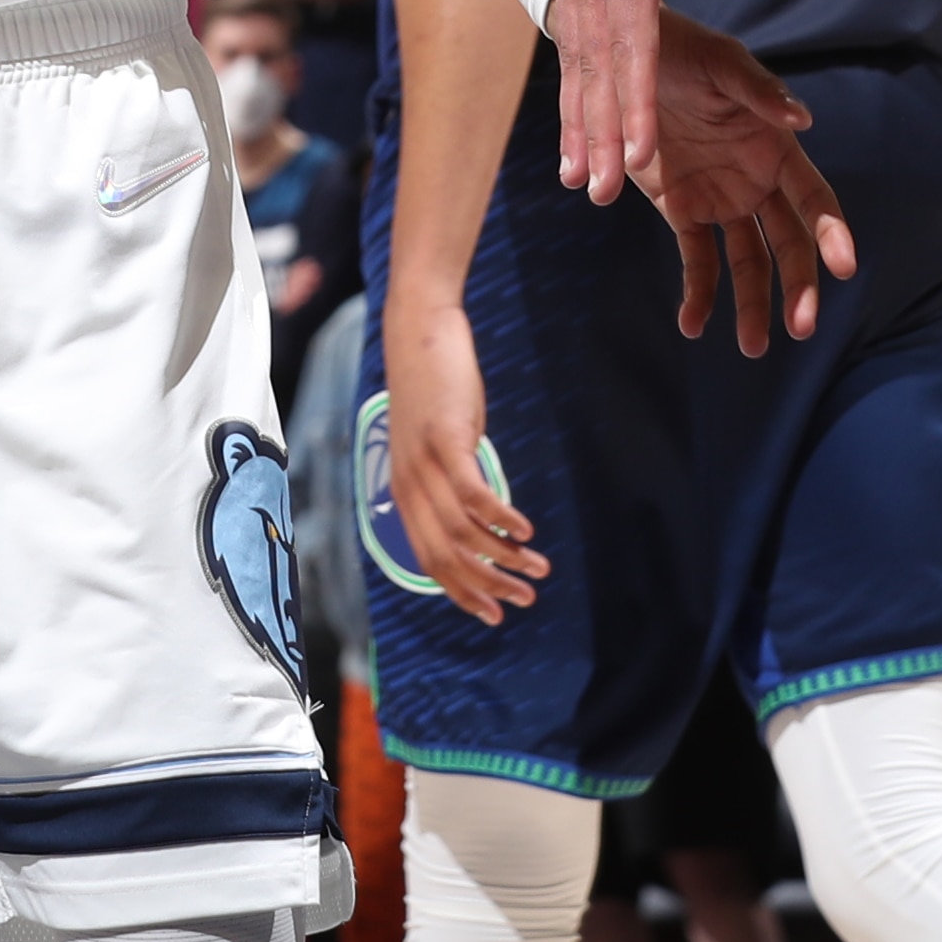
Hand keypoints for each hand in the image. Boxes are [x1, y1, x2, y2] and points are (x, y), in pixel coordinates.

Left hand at [380, 295, 545, 628]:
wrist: (419, 329)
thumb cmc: (433, 385)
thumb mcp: (438, 440)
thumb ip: (450, 477)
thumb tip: (478, 509)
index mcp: (404, 491)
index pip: (430, 559)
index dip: (462, 591)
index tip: (492, 613)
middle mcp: (409, 484)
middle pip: (447, 556)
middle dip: (487, 586)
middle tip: (523, 601)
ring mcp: (424, 463)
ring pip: (463, 532)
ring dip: (504, 557)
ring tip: (537, 569)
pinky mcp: (446, 439)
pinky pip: (474, 494)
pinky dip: (502, 518)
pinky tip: (525, 529)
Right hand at [550, 0, 823, 205]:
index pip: (633, 42)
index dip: (635, 102)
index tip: (637, 156)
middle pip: (593, 64)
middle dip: (596, 131)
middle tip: (596, 193)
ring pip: (575, 56)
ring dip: (577, 117)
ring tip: (575, 178)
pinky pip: (572, 33)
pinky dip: (573, 81)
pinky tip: (575, 117)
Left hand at [636, 17, 856, 353]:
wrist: (621, 58)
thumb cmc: (682, 50)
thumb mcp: (720, 63)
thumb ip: (759, 91)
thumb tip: (804, 119)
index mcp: (776, 148)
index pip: (814, 199)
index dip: (832, 231)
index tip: (845, 267)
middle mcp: (757, 180)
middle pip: (788, 243)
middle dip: (798, 286)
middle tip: (803, 328)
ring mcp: (722, 198)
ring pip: (748, 263)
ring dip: (753, 305)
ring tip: (753, 349)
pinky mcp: (683, 210)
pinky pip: (698, 260)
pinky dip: (698, 295)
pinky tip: (694, 325)